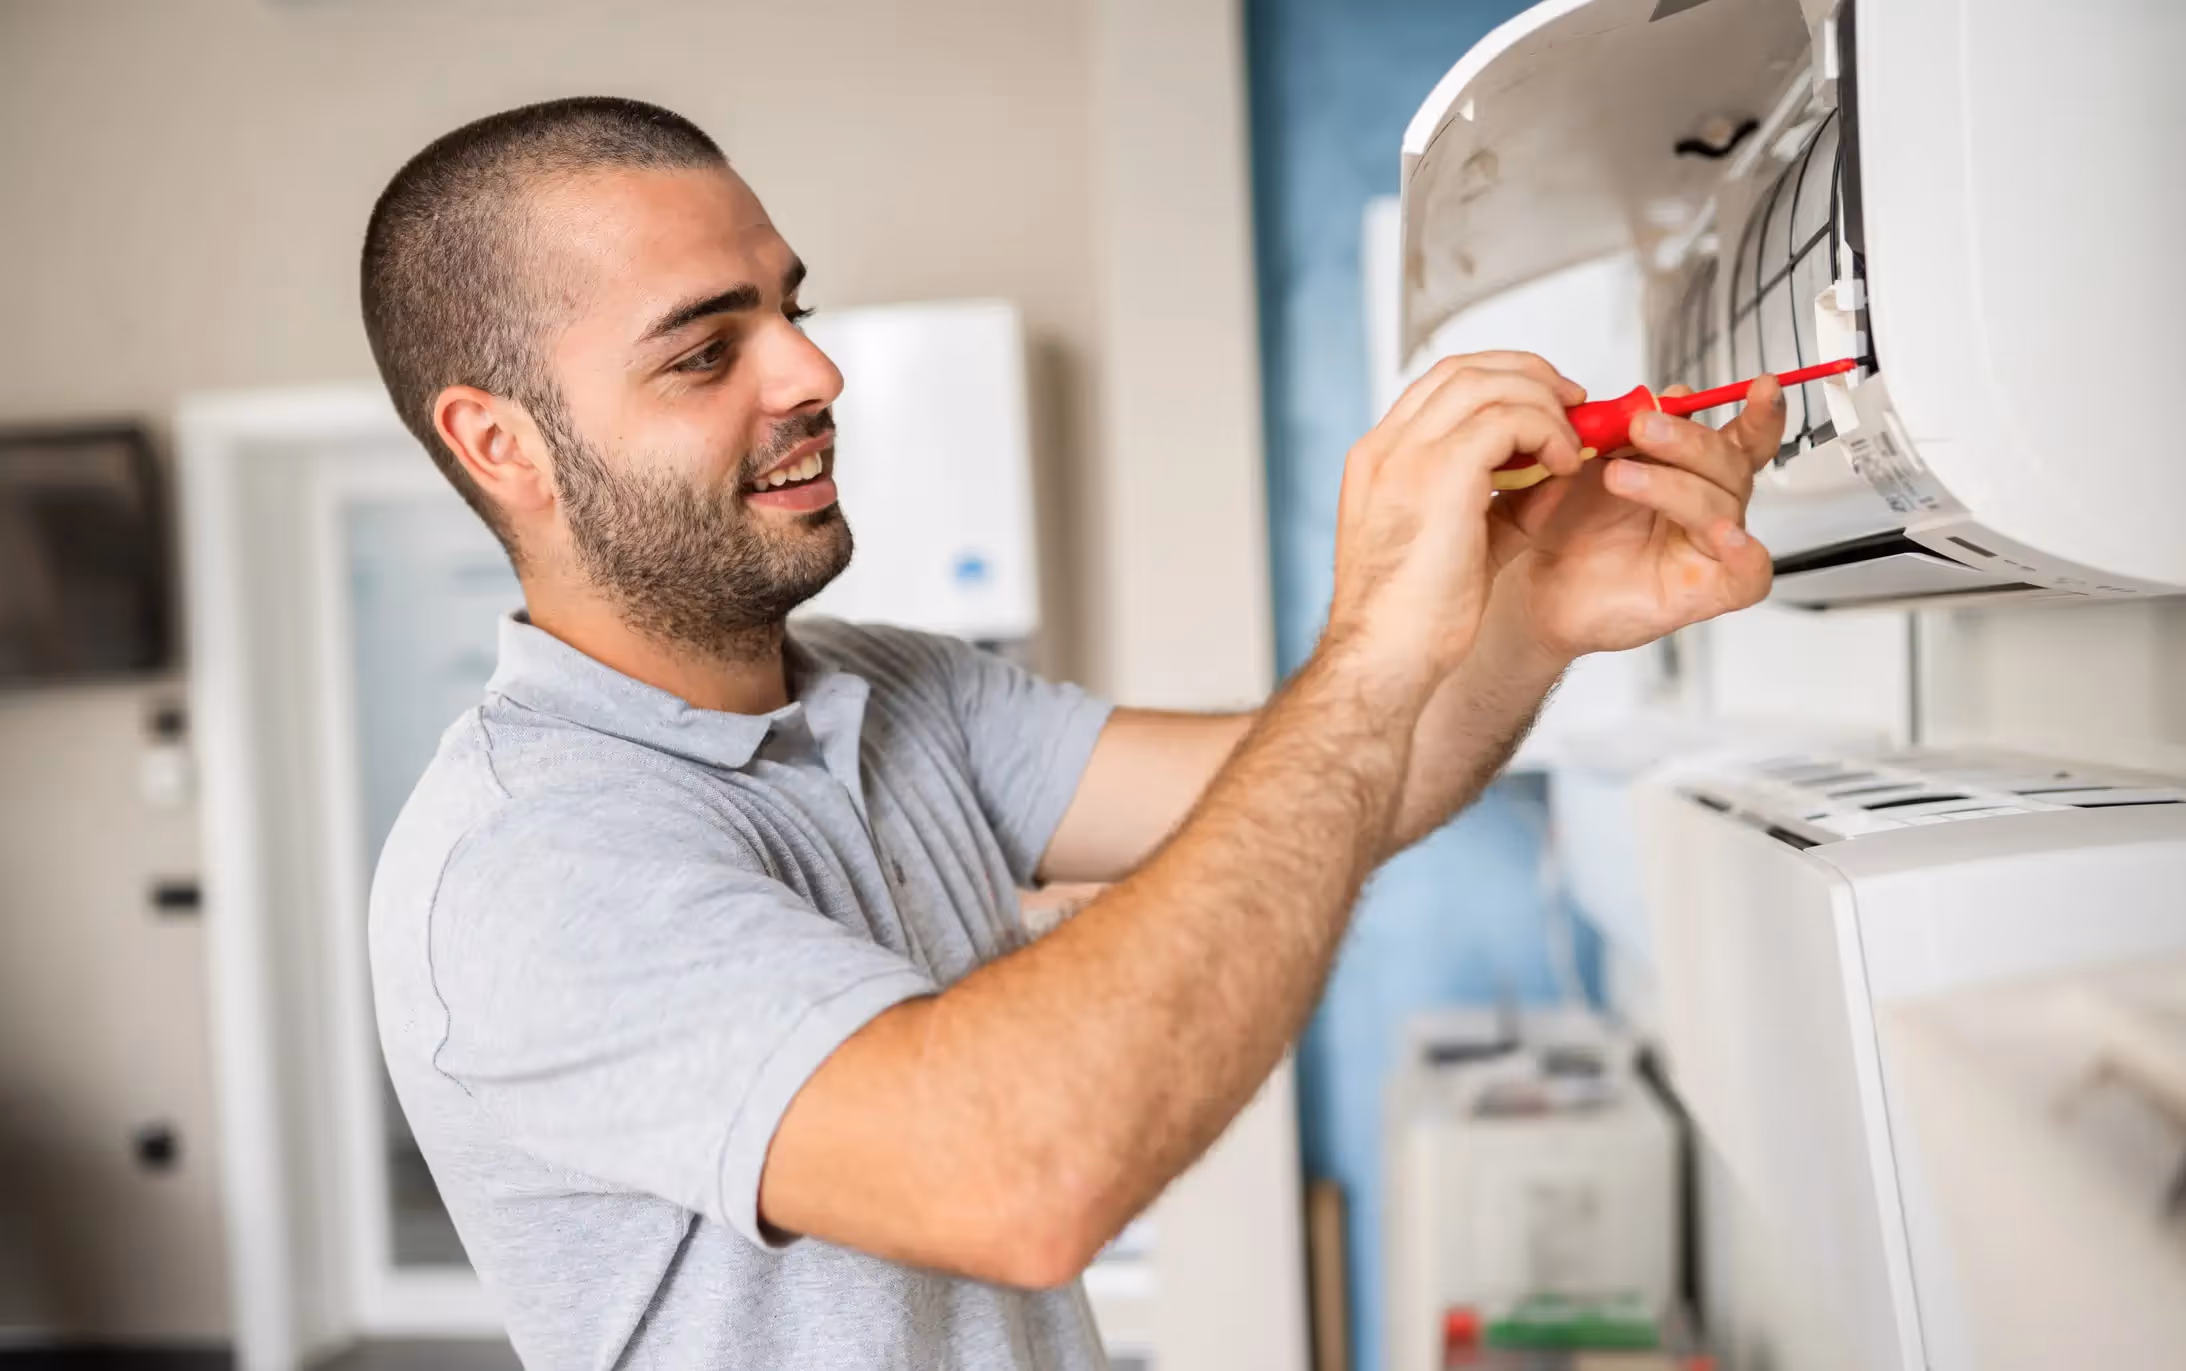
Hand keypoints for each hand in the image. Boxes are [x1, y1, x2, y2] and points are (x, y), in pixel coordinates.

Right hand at [1322, 352, 1587, 699]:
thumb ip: (1502, 504)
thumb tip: (1556, 475)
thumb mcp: (1463, 545)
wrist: (1385, 659)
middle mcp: (1386, 447)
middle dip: (1528, 375)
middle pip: (1463, 367)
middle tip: (1573, 403)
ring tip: (1572, 440)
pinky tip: (1564, 466)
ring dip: (1542, 402)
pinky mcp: (1440, 473)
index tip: (1544, 405)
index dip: (1500, 381)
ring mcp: (1407, 456)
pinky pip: (1508, 419)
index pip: (1439, 386)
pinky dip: (1546, 432)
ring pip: (1487, 382)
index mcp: (1378, 461)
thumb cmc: (1416, 620)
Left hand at [1485, 377, 1784, 658]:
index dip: (1759, 413)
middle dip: (1688, 439)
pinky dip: (1745, 551)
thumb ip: (1617, 427)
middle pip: (1730, 464)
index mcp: (1686, 471)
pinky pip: (1750, 574)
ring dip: (1674, 483)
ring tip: (1618, 476)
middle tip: (1641, 425)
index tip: (1761, 385)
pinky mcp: (1705, 591)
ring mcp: (1706, 549)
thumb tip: (1656, 398)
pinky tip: (1725, 534)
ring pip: (1724, 505)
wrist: (1528, 583)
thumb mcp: (1581, 462)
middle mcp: (1704, 506)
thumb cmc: (1558, 526)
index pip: (1738, 439)